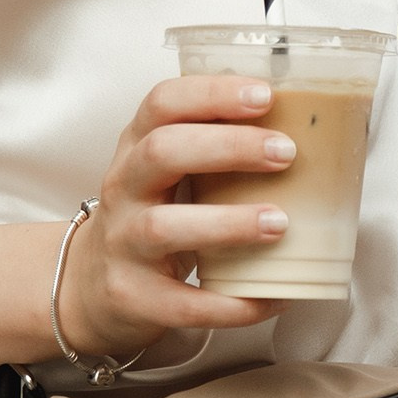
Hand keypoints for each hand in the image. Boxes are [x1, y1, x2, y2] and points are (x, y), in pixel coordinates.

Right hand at [53, 76, 294, 360]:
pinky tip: (273, 296)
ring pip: (164, 226)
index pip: (162, 103)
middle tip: (285, 154)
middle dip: (227, 147)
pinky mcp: (135, 297)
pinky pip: (184, 302)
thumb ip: (214, 148)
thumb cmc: (149, 216)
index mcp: (137, 148)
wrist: (89, 287)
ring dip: (228, 223)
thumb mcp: (167, 173)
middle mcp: (124, 189)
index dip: (212, 94)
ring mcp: (124, 244)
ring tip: (280, 223)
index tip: (265, 96)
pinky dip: (231, 304)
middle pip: (162, 152)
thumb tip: (307, 129)